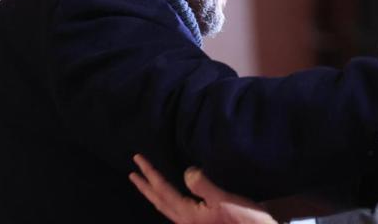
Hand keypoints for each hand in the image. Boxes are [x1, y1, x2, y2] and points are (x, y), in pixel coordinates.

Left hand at [129, 154, 276, 223]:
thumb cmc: (244, 220)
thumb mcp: (224, 200)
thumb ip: (203, 185)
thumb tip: (186, 171)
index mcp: (187, 214)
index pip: (162, 190)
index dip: (150, 174)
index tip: (138, 160)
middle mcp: (185, 221)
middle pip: (159, 201)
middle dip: (145, 186)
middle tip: (133, 172)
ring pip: (165, 207)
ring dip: (153, 194)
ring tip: (145, 184)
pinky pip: (175, 210)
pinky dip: (166, 200)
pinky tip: (171, 199)